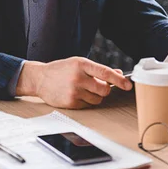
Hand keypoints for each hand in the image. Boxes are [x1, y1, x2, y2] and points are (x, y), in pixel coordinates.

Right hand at [16, 57, 131, 108]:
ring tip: (82, 88)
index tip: (128, 85)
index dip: (119, 80)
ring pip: (97, 99)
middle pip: (104, 89)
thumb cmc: (61, 70)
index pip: (105, 72)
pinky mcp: (71, 102)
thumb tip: (118, 74)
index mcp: (81, 64)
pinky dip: (85, 101)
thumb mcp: (78, 63)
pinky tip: (75, 94)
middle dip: (105, 89)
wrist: (40, 79)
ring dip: (95, 95)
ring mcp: (74, 91)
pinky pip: (88, 105)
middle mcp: (78, 77)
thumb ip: (97, 69)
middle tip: (97, 85)